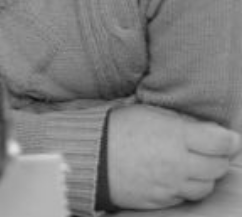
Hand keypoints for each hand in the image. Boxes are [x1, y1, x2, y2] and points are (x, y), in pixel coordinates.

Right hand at [107, 104, 241, 209]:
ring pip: (205, 186)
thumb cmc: (116, 128)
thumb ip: (182, 122)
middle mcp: (177, 164)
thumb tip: (210, 130)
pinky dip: (185, 188)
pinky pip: (184, 197)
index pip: (222, 143)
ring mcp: (169, 186)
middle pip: (218, 167)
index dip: (229, 140)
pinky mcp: (159, 201)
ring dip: (204, 176)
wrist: (87, 155)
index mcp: (175, 137)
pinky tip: (174, 176)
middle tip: (209, 150)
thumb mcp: (149, 113)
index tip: (227, 138)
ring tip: (191, 166)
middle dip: (218, 158)